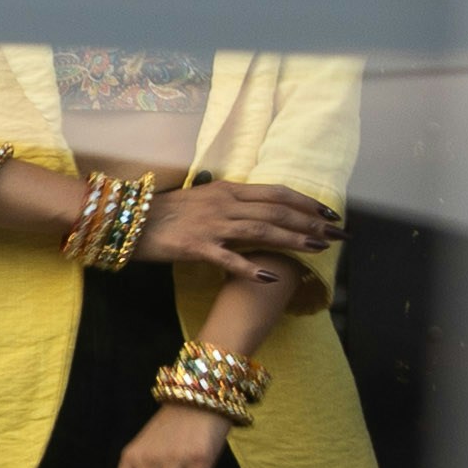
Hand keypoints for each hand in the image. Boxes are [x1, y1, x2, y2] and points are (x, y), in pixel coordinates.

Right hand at [132, 178, 337, 285]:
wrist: (130, 220)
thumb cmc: (166, 213)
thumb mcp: (203, 200)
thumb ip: (231, 203)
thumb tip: (257, 210)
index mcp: (228, 189)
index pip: (277, 192)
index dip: (306, 203)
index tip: (330, 214)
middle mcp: (225, 203)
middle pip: (277, 210)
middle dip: (311, 222)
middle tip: (338, 234)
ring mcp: (212, 225)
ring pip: (261, 230)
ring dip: (292, 239)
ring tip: (318, 249)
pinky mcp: (197, 247)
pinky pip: (229, 259)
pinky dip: (251, 268)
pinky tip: (270, 278)